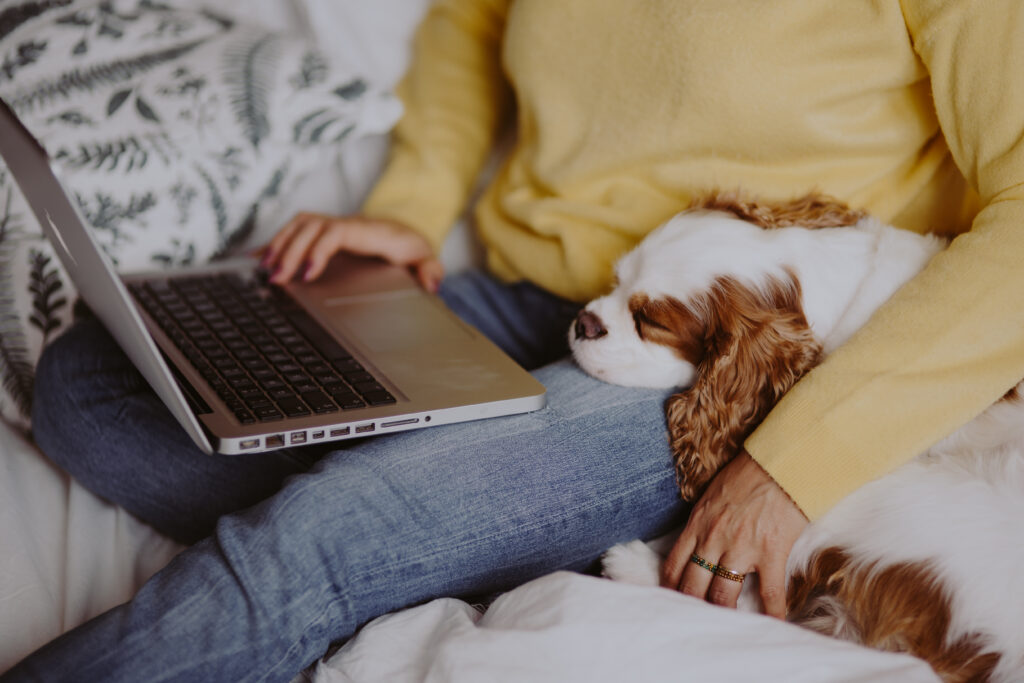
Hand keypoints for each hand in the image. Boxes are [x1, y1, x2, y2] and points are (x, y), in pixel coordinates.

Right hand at [261, 213, 444, 291]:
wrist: (405, 230)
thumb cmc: (411, 246)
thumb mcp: (426, 257)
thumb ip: (430, 269)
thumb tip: (431, 281)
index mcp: (367, 231)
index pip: (335, 232)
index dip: (317, 250)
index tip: (306, 274)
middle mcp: (345, 223)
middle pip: (309, 227)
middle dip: (289, 250)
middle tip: (276, 278)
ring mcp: (331, 225)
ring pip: (298, 226)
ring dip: (279, 244)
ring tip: (264, 269)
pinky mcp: (321, 232)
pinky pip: (294, 231)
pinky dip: (276, 243)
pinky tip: (258, 259)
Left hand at [660, 451, 807, 617]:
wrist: (779, 463)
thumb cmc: (747, 476)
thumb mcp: (711, 497)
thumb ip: (703, 523)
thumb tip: (699, 546)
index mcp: (697, 525)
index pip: (674, 565)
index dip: (671, 588)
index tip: (672, 602)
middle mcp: (713, 539)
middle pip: (694, 586)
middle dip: (693, 607)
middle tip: (696, 622)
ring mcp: (741, 548)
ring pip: (723, 594)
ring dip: (724, 612)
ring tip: (727, 626)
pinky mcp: (770, 553)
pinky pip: (769, 594)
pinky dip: (771, 613)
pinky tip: (773, 625)